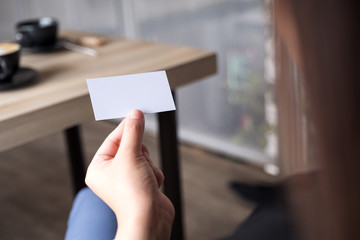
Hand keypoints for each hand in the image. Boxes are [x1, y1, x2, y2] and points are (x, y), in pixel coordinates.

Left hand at [85, 110, 174, 239]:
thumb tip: (135, 115)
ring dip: (148, 165)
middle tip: (139, 160)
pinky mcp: (142, 184)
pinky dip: (154, 174)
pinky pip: (151, 168)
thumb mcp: (131, 155)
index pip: (113, 139)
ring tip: (144, 178)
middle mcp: (111, 174)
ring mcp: (127, 180)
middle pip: (130, 146)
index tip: (136, 114)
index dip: (125, 127)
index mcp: (99, 167)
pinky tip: (150, 186)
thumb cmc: (132, 194)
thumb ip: (133, 132)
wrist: (150, 219)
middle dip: (140, 153)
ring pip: (144, 157)